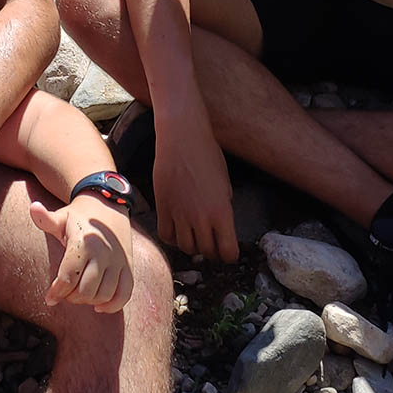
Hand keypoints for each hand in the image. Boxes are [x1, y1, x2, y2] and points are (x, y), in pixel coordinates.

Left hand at [31, 197, 133, 312]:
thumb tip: (33, 208)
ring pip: (104, 295)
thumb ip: (45, 219)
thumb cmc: (79, 217)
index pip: (69, 277)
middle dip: (72, 297)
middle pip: (86, 290)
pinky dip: (112, 305)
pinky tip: (99, 306)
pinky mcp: (128, 267)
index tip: (50, 299)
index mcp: (84, 242)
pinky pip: (124, 294)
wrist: (108, 206)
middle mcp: (103, 253)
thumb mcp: (62, 217)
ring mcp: (118, 261)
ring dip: (89, 301)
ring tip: (79, 294)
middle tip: (65, 293)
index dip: (57, 292)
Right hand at [153, 118, 237, 262]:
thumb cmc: (207, 154)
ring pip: (186, 248)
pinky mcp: (162, 208)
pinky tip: (178, 229)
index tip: (228, 250)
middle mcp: (201, 218)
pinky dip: (173, 238)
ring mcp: (180, 215)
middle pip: (207, 252)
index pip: (228, 252)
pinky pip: (166, 236)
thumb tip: (219, 223)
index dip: (229, 254)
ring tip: (195, 235)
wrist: (182, 138)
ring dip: (193, 245)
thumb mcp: (225, 182)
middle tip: (212, 242)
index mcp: (222, 212)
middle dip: (212, 250)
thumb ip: (223, 206)